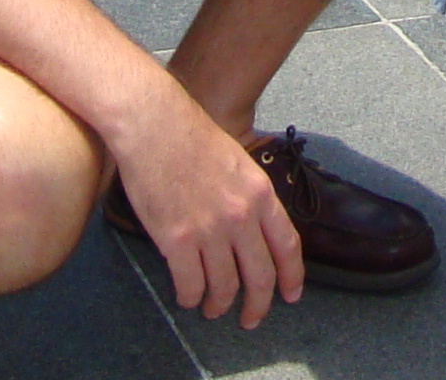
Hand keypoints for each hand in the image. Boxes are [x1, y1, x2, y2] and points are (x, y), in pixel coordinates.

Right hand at [108, 93, 300, 325]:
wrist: (154, 126)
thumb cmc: (191, 136)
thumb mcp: (238, 162)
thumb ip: (249, 196)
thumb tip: (253, 228)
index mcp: (260, 194)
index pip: (287, 246)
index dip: (291, 277)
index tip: (290, 295)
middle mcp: (241, 216)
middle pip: (260, 277)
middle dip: (257, 305)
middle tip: (250, 319)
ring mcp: (209, 230)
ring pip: (224, 287)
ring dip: (219, 305)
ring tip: (212, 309)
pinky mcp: (177, 240)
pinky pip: (190, 285)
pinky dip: (190, 298)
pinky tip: (188, 298)